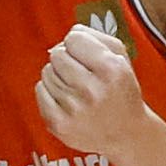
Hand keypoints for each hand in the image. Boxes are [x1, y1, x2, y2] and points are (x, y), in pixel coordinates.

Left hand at [39, 8, 150, 162]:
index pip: (73, 38)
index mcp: (112, 70)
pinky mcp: (59, 124)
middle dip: (66, 58)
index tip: (85, 54)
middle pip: (57, 54)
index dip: (77, 43)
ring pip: (47, 71)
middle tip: (79, 71)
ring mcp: (74, 109)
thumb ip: (97, 37)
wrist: (126, 134)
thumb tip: (71, 32)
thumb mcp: (121, 58)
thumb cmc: (121, 90)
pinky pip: (40, 90)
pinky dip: (49, 90)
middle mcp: (93, 90)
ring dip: (57, 75)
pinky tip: (65, 97)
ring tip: (75, 86)